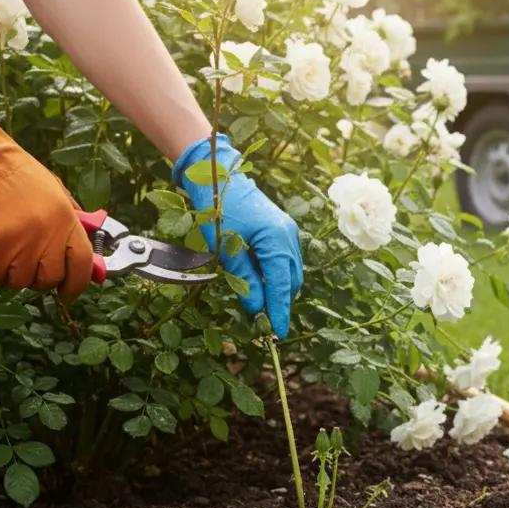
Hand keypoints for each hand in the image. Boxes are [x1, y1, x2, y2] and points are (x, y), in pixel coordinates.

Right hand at [0, 104, 93, 302]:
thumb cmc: (14, 174)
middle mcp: (46, 237)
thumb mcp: (55, 192)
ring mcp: (18, 246)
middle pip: (49, 279)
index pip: (82, 265)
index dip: (77, 284)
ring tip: (2, 247)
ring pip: (18, 281)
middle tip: (26, 264)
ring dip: (10, 272)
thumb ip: (70, 222)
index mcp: (67, 220)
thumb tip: (84, 253)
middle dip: (39, 278)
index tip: (69, 293)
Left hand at [174, 135, 301, 338]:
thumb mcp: (226, 248)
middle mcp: (289, 237)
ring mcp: (288, 233)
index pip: (282, 286)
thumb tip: (255, 308)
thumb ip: (243, 279)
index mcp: (278, 240)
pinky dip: (274, 275)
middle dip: (278, 301)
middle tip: (261, 321)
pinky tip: (259, 281)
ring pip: (288, 272)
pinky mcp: (281, 231)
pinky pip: (284, 260)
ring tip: (258, 303)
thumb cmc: (219, 208)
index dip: (279, 311)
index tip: (277, 333)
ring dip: (276, 289)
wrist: (218, 174)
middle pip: (290, 281)